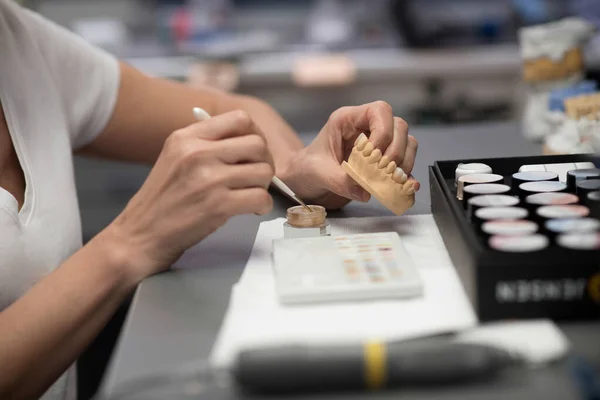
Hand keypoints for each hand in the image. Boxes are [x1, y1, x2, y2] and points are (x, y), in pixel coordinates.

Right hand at [106, 110, 274, 278]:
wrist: (139, 235)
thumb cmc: (161, 201)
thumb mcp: (174, 157)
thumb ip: (205, 143)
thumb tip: (246, 139)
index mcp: (187, 137)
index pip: (240, 119)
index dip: (255, 135)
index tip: (252, 153)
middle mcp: (198, 153)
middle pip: (257, 144)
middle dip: (265, 162)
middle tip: (256, 177)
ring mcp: (208, 179)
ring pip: (263, 171)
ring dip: (264, 186)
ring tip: (251, 194)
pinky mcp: (218, 205)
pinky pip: (261, 197)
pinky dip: (262, 205)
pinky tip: (250, 209)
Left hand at [281, 101, 418, 208]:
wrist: (305, 183)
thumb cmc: (306, 169)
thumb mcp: (316, 173)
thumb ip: (339, 180)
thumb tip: (365, 191)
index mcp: (348, 120)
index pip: (379, 110)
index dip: (383, 131)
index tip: (374, 155)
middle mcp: (366, 128)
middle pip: (399, 126)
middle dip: (396, 151)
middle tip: (383, 172)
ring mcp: (378, 145)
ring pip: (407, 143)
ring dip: (404, 163)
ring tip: (391, 180)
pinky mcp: (383, 164)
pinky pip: (404, 164)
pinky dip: (407, 176)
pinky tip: (405, 187)